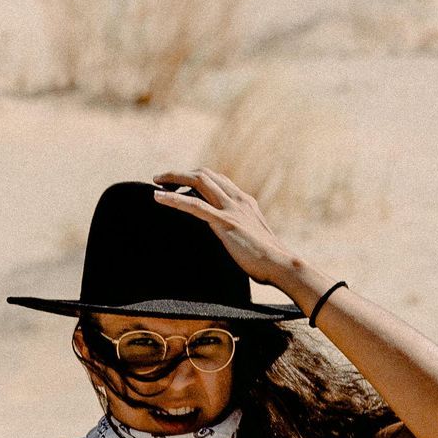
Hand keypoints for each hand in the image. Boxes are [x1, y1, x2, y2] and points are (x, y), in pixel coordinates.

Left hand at [152, 169, 317, 303]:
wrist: (281, 265)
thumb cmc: (270, 260)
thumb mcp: (254, 239)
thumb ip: (242, 233)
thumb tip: (234, 241)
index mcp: (245, 202)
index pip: (218, 180)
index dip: (197, 177)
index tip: (180, 182)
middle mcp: (238, 199)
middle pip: (205, 174)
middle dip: (181, 173)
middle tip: (161, 179)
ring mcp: (231, 209)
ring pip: (198, 181)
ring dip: (174, 178)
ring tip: (155, 182)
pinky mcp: (224, 222)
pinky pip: (193, 205)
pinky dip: (173, 198)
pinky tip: (157, 197)